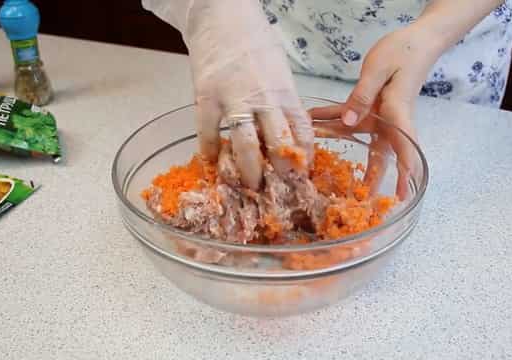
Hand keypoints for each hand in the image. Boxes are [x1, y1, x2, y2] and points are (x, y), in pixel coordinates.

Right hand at [185, 0, 313, 189]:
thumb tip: (288, 134)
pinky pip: (208, 135)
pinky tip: (211, 164)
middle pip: (279, 144)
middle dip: (281, 173)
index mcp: (285, 92)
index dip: (305, 158)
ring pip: (246, 147)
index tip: (303, 175)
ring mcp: (233, 99)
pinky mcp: (206, 98)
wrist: (222, 15)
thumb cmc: (254, 41)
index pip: (303, 132)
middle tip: (278, 190)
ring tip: (248, 187)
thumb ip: (283, 102)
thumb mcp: (279, 70)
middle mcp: (263, 98)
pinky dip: (210, 154)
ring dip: (248, 172)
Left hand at [309, 25, 439, 198]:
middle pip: (381, 156)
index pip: (404, 149)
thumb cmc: (403, 52)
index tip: (402, 193)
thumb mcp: (379, 70)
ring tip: (328, 177)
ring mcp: (380, 116)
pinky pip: (347, 119)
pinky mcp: (369, 107)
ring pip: (360, 142)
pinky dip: (329, 121)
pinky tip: (309, 122)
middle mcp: (390, 121)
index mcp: (397, 114)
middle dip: (373, 180)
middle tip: (365, 203)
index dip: (404, 173)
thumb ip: (361, 96)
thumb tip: (348, 122)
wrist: (416, 41)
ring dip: (344, 157)